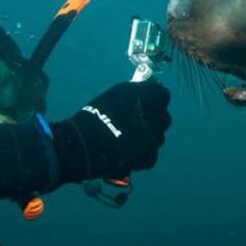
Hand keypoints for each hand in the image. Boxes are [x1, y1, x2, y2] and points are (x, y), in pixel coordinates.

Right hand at [51, 81, 170, 183]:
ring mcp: (153, 139)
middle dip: (153, 119)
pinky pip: (152, 154)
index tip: (148, 103)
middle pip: (163, 117)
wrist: (81, 146)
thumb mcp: (116, 94)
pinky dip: (143, 154)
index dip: (155, 99)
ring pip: (158, 137)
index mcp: (146, 98)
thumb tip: (150, 88)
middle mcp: (154, 117)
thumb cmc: (95, 116)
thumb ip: (137, 90)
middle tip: (136, 122)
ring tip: (128, 138)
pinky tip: (128, 151)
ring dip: (148, 137)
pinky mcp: (147, 158)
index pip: (163, 95)